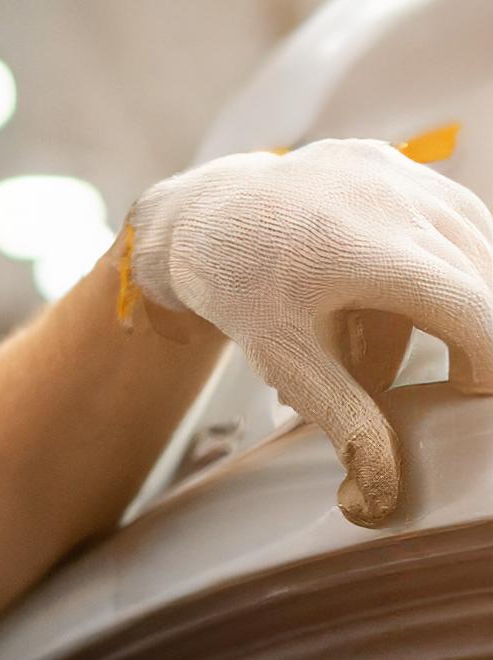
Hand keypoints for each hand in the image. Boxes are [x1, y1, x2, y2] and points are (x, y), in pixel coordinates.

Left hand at [123, 138, 492, 526]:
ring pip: (467, 248)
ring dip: (447, 302)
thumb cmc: (234, 291)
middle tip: (440, 382)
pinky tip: (382, 302)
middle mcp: (389, 196)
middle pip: (476, 280)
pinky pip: (444, 217)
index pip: (471, 309)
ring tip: (384, 344)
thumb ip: (347, 423)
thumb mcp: (284, 362)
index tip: (472, 397)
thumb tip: (381, 500)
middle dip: (467, 337)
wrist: (196, 218)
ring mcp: (394, 170)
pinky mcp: (393, 159)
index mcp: (363, 247)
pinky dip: (433, 266)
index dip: (487, 360)